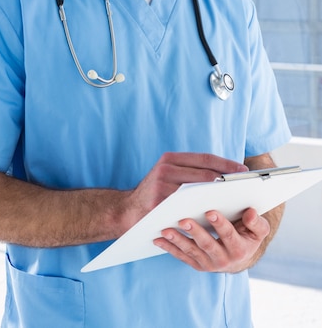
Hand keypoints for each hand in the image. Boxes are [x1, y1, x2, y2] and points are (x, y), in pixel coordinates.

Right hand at [122, 152, 247, 230]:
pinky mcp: (160, 201)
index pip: (205, 158)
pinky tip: (217, 214)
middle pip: (204, 172)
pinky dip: (204, 208)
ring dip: (219, 194)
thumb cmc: (154, 195)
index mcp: (171, 159)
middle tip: (245, 186)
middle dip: (227, 179)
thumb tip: (224, 177)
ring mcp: (162, 184)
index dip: (226, 163)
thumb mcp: (168, 177)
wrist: (126, 211)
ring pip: (199, 188)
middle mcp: (166, 168)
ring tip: (236, 200)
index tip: (244, 170)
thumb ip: (190, 174)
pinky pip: (188, 206)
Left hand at [153, 207, 269, 272]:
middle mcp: (223, 260)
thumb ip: (256, 222)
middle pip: (207, 244)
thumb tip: (251, 212)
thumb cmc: (247, 236)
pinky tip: (157, 239)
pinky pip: (181, 256)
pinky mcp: (196, 264)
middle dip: (195, 232)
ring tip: (165, 229)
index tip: (210, 211)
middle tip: (183, 220)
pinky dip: (169, 248)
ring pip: (191, 251)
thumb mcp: (258, 230)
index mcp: (239, 249)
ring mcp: (208, 264)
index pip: (229, 235)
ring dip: (177, 240)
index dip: (220, 224)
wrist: (240, 256)